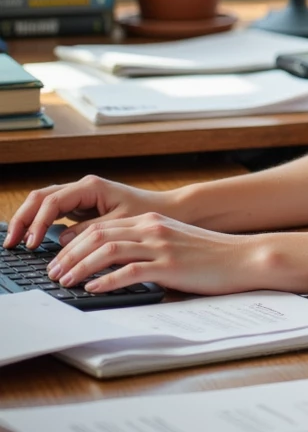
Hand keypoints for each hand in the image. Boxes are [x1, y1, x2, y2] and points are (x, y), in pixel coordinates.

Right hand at [4, 174, 174, 250]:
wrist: (168, 210)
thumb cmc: (148, 214)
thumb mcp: (120, 224)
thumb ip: (90, 231)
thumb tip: (62, 241)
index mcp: (90, 187)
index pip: (52, 201)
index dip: (38, 223)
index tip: (32, 244)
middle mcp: (82, 188)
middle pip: (40, 198)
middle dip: (23, 219)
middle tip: (11, 243)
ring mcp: (80, 197)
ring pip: (44, 204)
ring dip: (29, 221)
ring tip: (17, 243)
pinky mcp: (82, 208)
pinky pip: (54, 213)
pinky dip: (41, 225)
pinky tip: (34, 241)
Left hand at [44, 212, 263, 295]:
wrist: (243, 257)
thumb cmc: (211, 256)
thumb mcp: (174, 243)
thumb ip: (147, 247)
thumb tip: (116, 266)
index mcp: (151, 221)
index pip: (101, 227)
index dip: (75, 242)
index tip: (59, 258)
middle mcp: (152, 228)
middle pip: (98, 235)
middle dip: (69, 254)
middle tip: (53, 271)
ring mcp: (161, 246)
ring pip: (107, 250)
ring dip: (80, 266)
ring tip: (65, 281)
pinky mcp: (170, 266)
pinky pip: (130, 271)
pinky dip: (106, 281)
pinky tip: (93, 290)